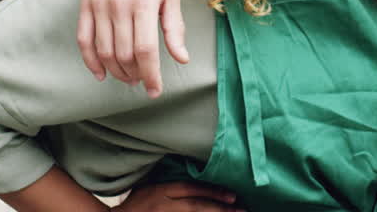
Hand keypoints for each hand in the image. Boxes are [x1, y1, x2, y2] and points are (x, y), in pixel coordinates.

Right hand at [77, 0, 188, 95]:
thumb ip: (174, 27)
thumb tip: (181, 58)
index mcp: (143, 2)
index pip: (145, 50)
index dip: (151, 75)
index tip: (156, 90)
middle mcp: (117, 4)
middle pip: (123, 54)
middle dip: (135, 74)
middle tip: (143, 80)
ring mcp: (98, 4)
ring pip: (103, 51)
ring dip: (116, 70)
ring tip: (128, 77)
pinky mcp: (84, 2)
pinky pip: (83, 39)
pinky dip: (91, 60)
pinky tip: (101, 73)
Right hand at [115, 182, 242, 211]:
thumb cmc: (134, 203)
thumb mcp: (149, 184)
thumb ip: (169, 179)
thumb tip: (192, 169)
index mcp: (162, 191)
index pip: (191, 190)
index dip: (213, 192)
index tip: (233, 194)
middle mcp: (166, 206)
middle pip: (198, 207)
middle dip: (222, 209)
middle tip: (242, 209)